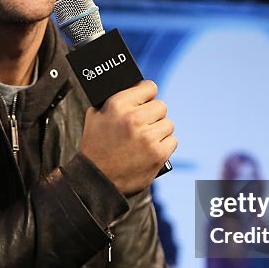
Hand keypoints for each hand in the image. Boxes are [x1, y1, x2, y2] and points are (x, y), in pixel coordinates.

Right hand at [79, 80, 176, 195]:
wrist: (97, 180)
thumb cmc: (96, 147)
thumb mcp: (95, 116)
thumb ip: (113, 100)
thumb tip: (132, 88)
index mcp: (118, 105)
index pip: (149, 87)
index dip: (147, 95)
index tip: (146, 101)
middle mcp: (134, 118)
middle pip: (161, 106)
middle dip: (153, 115)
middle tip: (143, 125)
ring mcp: (148, 137)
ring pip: (168, 124)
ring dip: (159, 131)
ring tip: (145, 140)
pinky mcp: (158, 154)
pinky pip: (172, 141)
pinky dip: (164, 146)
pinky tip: (151, 150)